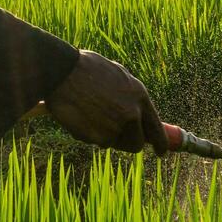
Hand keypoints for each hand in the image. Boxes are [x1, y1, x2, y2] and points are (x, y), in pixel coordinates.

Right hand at [44, 50, 168, 155]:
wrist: (61, 72)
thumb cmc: (85, 68)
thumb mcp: (117, 75)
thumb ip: (130, 96)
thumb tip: (137, 114)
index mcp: (139, 96)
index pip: (157, 129)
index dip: (161, 143)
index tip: (160, 152)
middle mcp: (132, 113)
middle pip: (137, 143)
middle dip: (128, 142)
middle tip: (115, 134)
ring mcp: (115, 127)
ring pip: (113, 143)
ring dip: (105, 136)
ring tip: (90, 114)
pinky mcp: (98, 136)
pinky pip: (95, 141)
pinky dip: (88, 134)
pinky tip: (79, 115)